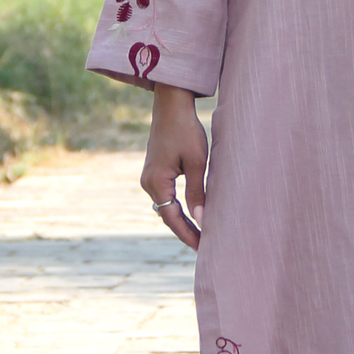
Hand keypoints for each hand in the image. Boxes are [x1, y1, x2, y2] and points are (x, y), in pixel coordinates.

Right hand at [141, 84, 207, 250]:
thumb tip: (201, 221)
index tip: (203, 248)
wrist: (171, 106)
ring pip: (166, 207)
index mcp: (157, 183)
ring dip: (182, 220)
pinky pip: (165, 196)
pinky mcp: (154, 171)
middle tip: (205, 246)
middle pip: (167, 216)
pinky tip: (192, 214)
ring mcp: (149, 177)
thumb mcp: (198, 163)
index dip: (188, 235)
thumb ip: (198, 193)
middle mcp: (148, 183)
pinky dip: (177, 208)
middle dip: (186, 231)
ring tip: (201, 234)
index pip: (173, 219)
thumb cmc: (187, 131)